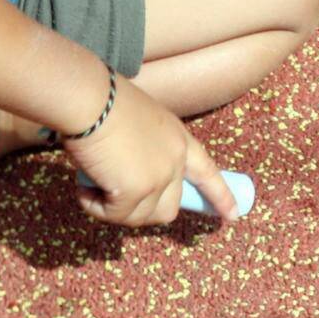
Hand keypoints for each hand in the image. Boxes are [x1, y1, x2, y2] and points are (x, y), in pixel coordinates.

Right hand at [62, 76, 237, 226]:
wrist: (90, 99)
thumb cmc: (104, 103)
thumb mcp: (139, 126)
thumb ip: (146, 153)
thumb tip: (127, 183)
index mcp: (179, 139)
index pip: (207, 172)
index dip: (219, 195)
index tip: (233, 215)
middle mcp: (176, 160)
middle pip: (169, 208)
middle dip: (140, 212)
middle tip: (114, 203)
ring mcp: (159, 178)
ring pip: (138, 217)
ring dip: (112, 209)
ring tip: (91, 184)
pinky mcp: (137, 191)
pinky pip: (114, 215)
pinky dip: (95, 206)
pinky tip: (84, 186)